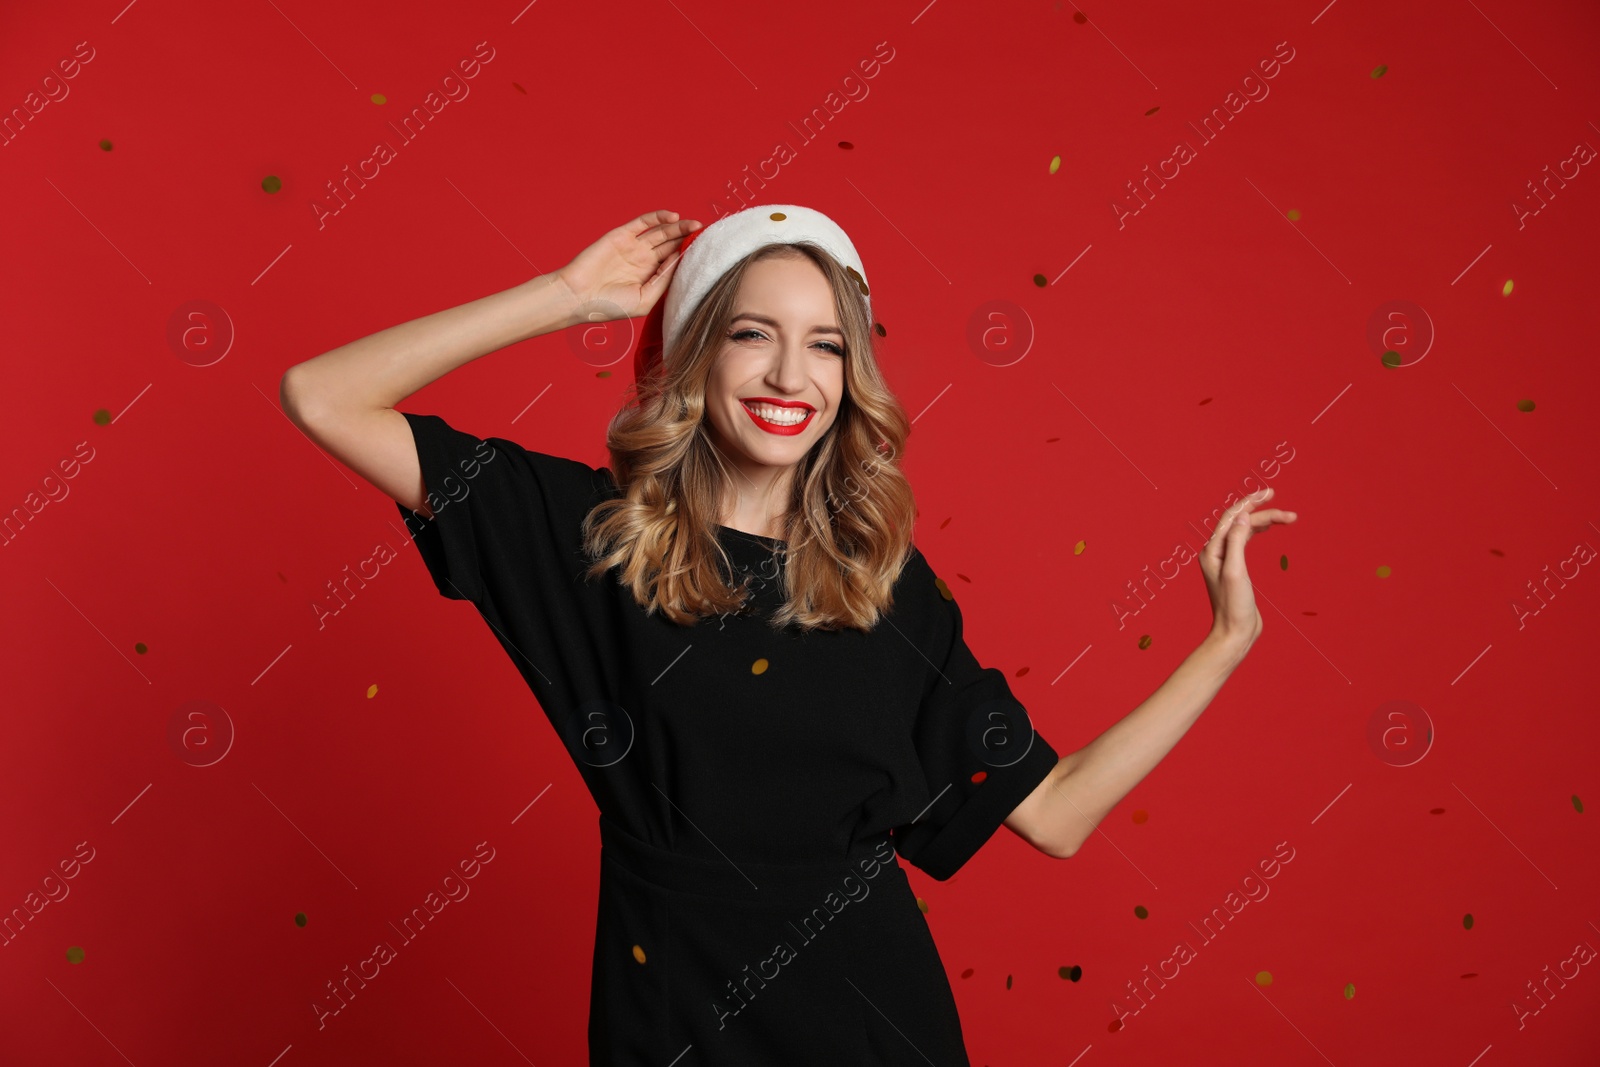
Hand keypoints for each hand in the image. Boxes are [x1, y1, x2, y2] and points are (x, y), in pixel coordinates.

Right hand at [552, 210, 701, 324]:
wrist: (579, 297)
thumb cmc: (609, 305)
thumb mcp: (645, 300)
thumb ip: (664, 281)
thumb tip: (680, 261)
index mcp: (650, 277)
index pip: (674, 262)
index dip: (689, 256)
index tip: (707, 252)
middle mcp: (643, 260)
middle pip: (671, 245)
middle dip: (687, 238)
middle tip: (705, 233)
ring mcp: (633, 247)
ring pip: (660, 232)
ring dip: (678, 227)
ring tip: (695, 225)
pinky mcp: (622, 235)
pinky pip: (643, 222)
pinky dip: (658, 217)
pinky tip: (673, 217)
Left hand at [1199, 486, 1298, 658]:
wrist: (1235, 633)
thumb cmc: (1234, 606)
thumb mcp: (1236, 571)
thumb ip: (1237, 542)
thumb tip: (1243, 515)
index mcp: (1212, 551)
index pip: (1232, 517)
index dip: (1250, 502)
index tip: (1270, 493)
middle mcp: (1216, 553)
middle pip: (1240, 522)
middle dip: (1263, 513)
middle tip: (1290, 514)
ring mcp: (1225, 560)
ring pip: (1245, 530)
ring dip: (1265, 521)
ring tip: (1288, 518)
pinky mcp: (1235, 569)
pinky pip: (1246, 541)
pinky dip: (1258, 531)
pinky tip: (1269, 528)